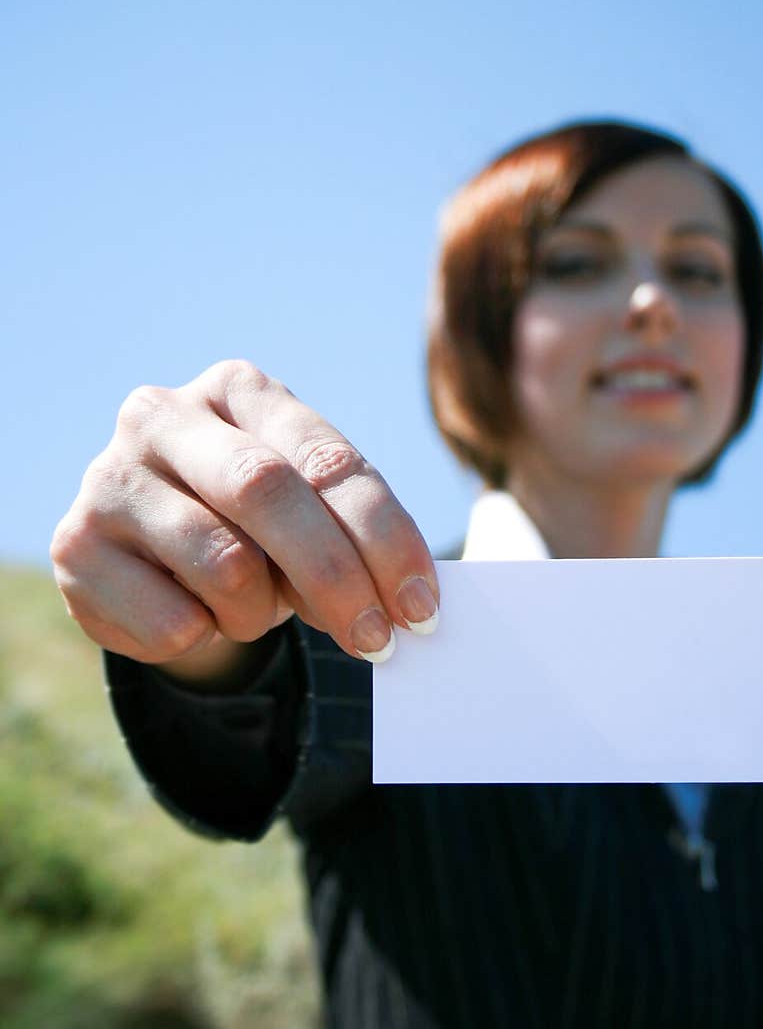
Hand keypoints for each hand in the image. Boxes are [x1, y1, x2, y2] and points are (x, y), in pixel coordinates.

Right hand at [51, 360, 439, 673]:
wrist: (149, 560)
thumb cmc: (250, 529)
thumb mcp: (303, 514)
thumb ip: (347, 536)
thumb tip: (410, 601)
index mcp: (239, 389)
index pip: (327, 459)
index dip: (384, 536)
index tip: (422, 604)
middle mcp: (165, 415)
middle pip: (268, 492)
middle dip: (336, 576)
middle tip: (378, 639)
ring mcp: (110, 476)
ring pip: (223, 563)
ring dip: (260, 612)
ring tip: (254, 611)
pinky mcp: (74, 546)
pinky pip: (173, 620)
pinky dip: (205, 637)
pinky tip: (192, 614)